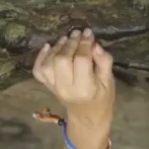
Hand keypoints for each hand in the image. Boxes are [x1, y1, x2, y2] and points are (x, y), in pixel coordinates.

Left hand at [32, 28, 115, 148]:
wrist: (87, 116)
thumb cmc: (102, 97)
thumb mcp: (109, 81)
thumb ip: (103, 62)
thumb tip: (94, 43)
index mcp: (85, 88)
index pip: (82, 60)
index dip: (85, 44)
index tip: (89, 33)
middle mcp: (66, 88)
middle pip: (62, 60)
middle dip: (71, 43)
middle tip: (78, 33)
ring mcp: (54, 87)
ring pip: (49, 64)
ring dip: (57, 48)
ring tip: (66, 39)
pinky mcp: (47, 85)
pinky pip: (38, 70)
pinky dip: (40, 56)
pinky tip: (48, 46)